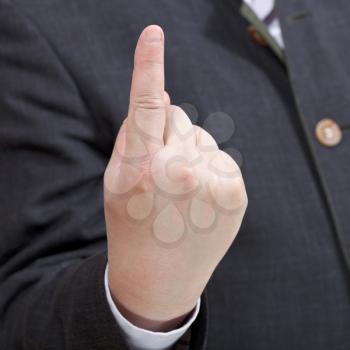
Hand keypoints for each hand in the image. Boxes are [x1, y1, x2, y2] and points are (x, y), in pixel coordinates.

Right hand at [104, 25, 247, 330]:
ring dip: (189, 153)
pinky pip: (220, 156)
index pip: (144, 107)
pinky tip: (199, 197)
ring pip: (201, 136)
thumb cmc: (133, 225)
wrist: (159, 277)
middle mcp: (180, 173)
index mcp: (140, 170)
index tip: (152, 35)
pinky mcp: (236, 193)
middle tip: (160, 175)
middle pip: (176, 117)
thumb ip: (134, 137)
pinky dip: (209, 169)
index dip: (148, 68)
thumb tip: (166, 99)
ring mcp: (213, 183)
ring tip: (180, 192)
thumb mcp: (116, 181)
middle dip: (166, 135)